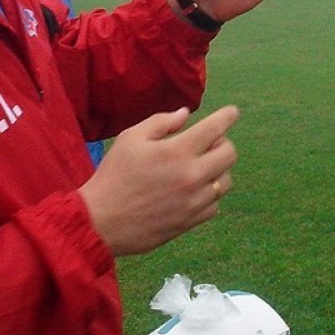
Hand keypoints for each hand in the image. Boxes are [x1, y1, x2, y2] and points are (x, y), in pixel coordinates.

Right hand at [80, 106, 238, 255]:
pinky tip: (193, 190)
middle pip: (229, 154)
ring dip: (217, 170)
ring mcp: (194, 200)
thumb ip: (161, 122)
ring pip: (226, 180)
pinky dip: (209, 194)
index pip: (215, 128)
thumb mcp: (130, 138)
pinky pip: (215, 204)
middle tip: (208, 144)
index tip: (232, 112)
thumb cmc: (114, 175)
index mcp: (177, 151)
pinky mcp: (191, 221)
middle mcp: (192, 175)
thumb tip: (185, 114)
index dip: (227, 116)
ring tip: (199, 167)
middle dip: (222, 143)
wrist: (102, 221)